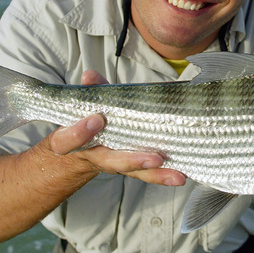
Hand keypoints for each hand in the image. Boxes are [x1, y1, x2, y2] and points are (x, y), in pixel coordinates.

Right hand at [43, 70, 185, 186]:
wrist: (85, 147)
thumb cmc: (91, 119)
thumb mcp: (88, 103)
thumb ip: (92, 90)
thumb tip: (90, 76)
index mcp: (77, 141)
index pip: (71, 140)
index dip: (80, 132)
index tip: (96, 119)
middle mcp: (99, 156)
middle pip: (114, 162)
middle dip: (134, 160)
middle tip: (154, 158)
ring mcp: (118, 164)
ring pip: (137, 171)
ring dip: (157, 174)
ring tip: (177, 176)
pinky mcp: (134, 167)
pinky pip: (149, 173)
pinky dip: (165, 175)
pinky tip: (182, 175)